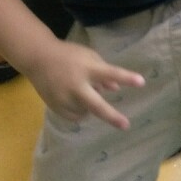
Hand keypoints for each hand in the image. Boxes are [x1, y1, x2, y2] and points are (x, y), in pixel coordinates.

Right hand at [24, 40, 145, 130]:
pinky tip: (75, 99)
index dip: (126, 78)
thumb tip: (115, 88)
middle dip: (112, 116)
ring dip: (90, 105)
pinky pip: (75, 116)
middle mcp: (76, 86)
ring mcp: (64, 99)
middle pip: (96, 105)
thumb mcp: (88, 57)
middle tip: (126, 125)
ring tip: (83, 91)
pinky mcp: (56, 107)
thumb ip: (102, 72)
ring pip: (86, 112)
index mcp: (87, 68)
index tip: (142, 82)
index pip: (110, 73)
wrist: (38, 59)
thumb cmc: (68, 55)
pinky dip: (80, 110)